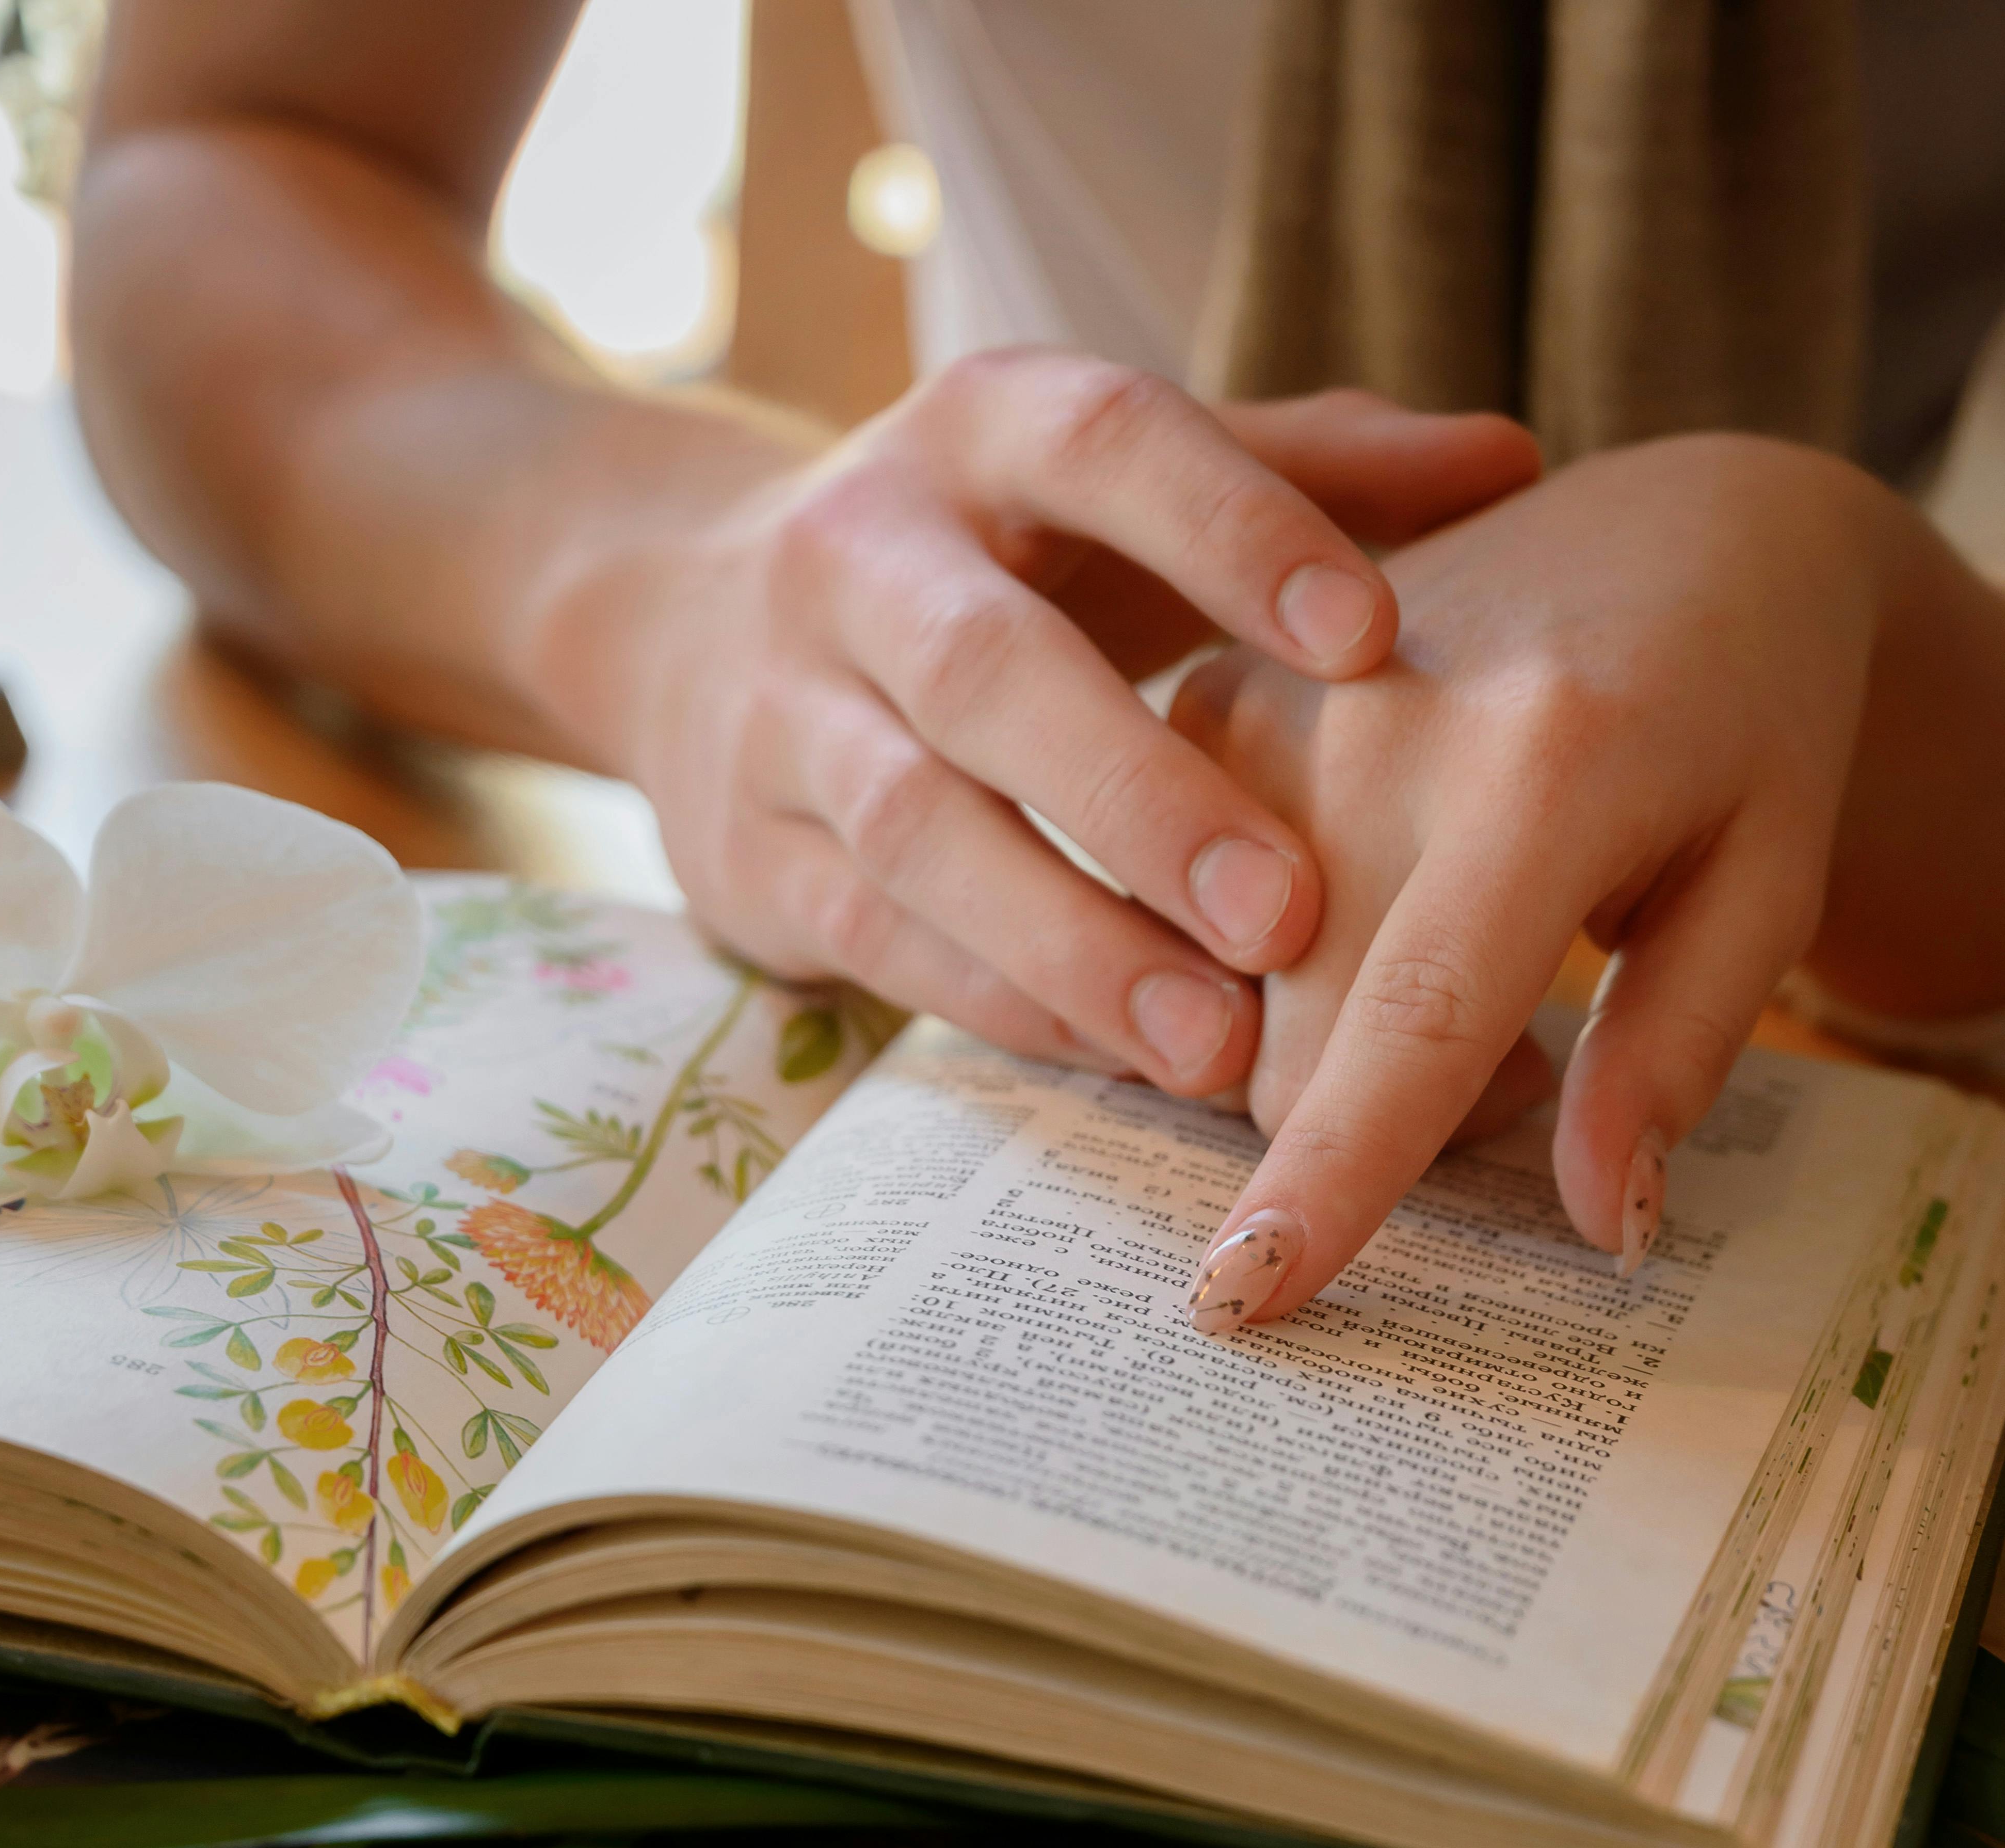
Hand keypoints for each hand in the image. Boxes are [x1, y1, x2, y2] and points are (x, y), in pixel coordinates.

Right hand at [577, 358, 1536, 1096]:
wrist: (683, 621)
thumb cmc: (989, 558)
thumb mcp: (1117, 492)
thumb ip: (1305, 473)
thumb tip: (1513, 456)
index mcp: (978, 433)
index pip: (1106, 448)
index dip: (1234, 533)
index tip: (1373, 638)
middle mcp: (859, 558)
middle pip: (988, 672)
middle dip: (1139, 797)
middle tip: (1286, 913)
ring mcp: (785, 713)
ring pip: (918, 833)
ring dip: (1073, 944)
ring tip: (1218, 1047)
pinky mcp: (751, 855)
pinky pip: (883, 942)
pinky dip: (1009, 1005)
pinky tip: (1128, 1065)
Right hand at [1172, 433, 2004, 1332]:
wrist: (1682, 535)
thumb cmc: (1744, 723)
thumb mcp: (1766, 883)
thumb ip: (1680, 1052)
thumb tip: (1605, 1224)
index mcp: (1544, 765)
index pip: (1415, 1022)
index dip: (1332, 1175)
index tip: (1248, 1296)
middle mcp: (1378, 722)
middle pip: (1299, 1051)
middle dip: (1385, 1120)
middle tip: (1526, 1063)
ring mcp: (1274, 701)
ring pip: (1233, 1001)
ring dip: (1331, 1039)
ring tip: (1460, 962)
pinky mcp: (1214, 701)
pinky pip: (1191, 921)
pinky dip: (1275, 963)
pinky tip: (1373, 902)